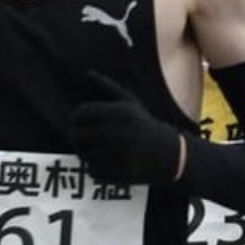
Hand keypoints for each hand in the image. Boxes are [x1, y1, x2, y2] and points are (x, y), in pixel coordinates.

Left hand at [67, 71, 181, 184]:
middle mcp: (116, 132)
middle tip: (86, 141)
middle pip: (75, 135)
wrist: (169, 153)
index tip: (81, 124)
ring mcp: (117, 153)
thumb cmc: (143, 124)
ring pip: (83, 155)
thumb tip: (86, 73)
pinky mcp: (118, 171)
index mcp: (117, 112)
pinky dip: (98, 169)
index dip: (76, 120)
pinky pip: (92, 170)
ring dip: (89, 155)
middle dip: (78, 139)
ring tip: (102, 152)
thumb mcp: (130, 102)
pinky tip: (111, 164)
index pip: (79, 114)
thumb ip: (107, 86)